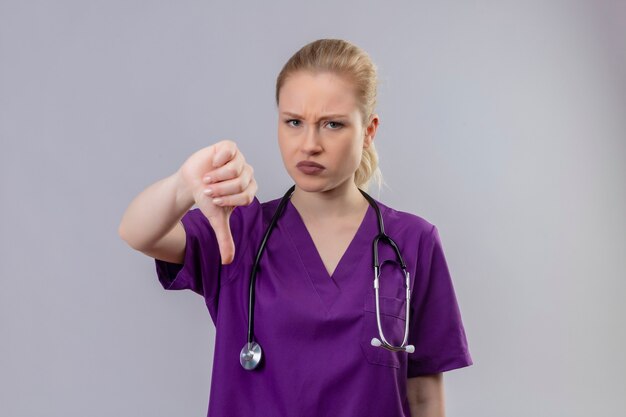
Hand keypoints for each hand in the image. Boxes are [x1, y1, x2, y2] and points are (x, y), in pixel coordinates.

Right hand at [177, 140, 256, 263]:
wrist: (190, 183)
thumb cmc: (206, 199)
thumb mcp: (216, 220)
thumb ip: (224, 239)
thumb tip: (228, 262)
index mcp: (249, 189)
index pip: (246, 196)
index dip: (228, 199)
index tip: (214, 200)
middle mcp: (247, 173)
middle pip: (240, 183)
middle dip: (221, 189)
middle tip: (208, 190)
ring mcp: (239, 159)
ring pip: (235, 168)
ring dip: (217, 176)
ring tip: (207, 178)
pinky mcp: (229, 148)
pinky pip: (230, 150)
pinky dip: (219, 159)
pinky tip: (212, 163)